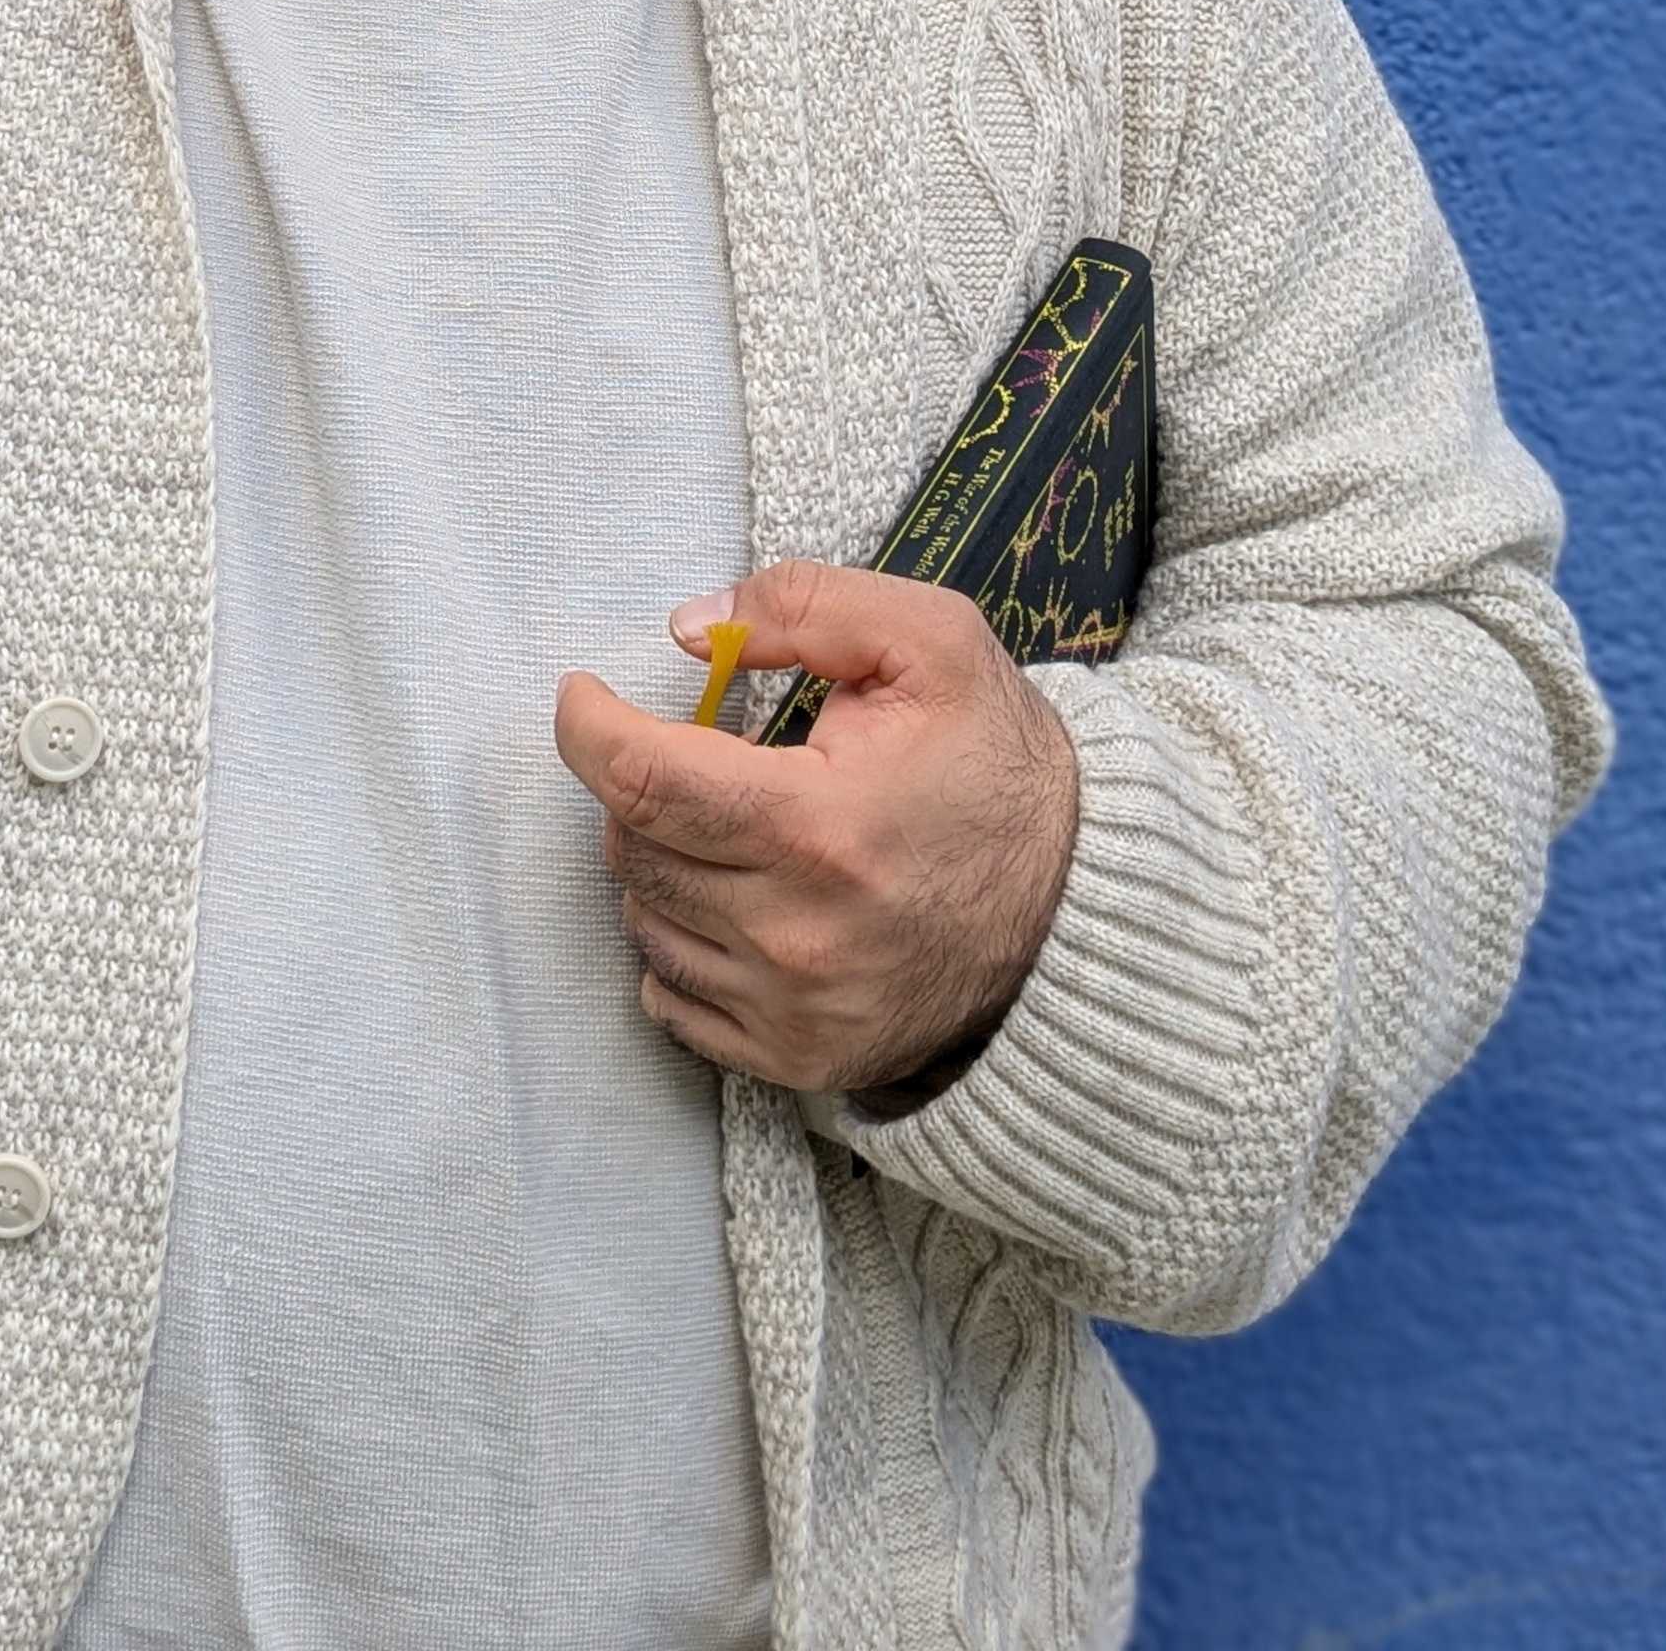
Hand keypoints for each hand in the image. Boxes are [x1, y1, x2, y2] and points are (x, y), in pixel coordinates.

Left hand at [552, 559, 1080, 1102]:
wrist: (1081, 906)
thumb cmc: (996, 762)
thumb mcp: (929, 639)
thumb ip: (804, 606)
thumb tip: (687, 629)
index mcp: (819, 826)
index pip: (644, 781)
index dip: (589, 728)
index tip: (584, 696)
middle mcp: (796, 935)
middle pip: (635, 849)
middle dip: (640, 787)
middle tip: (695, 755)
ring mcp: (794, 1011)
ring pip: (645, 924)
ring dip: (662, 862)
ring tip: (730, 827)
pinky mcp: (798, 1059)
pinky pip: (672, 1002)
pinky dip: (679, 944)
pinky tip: (736, 902)